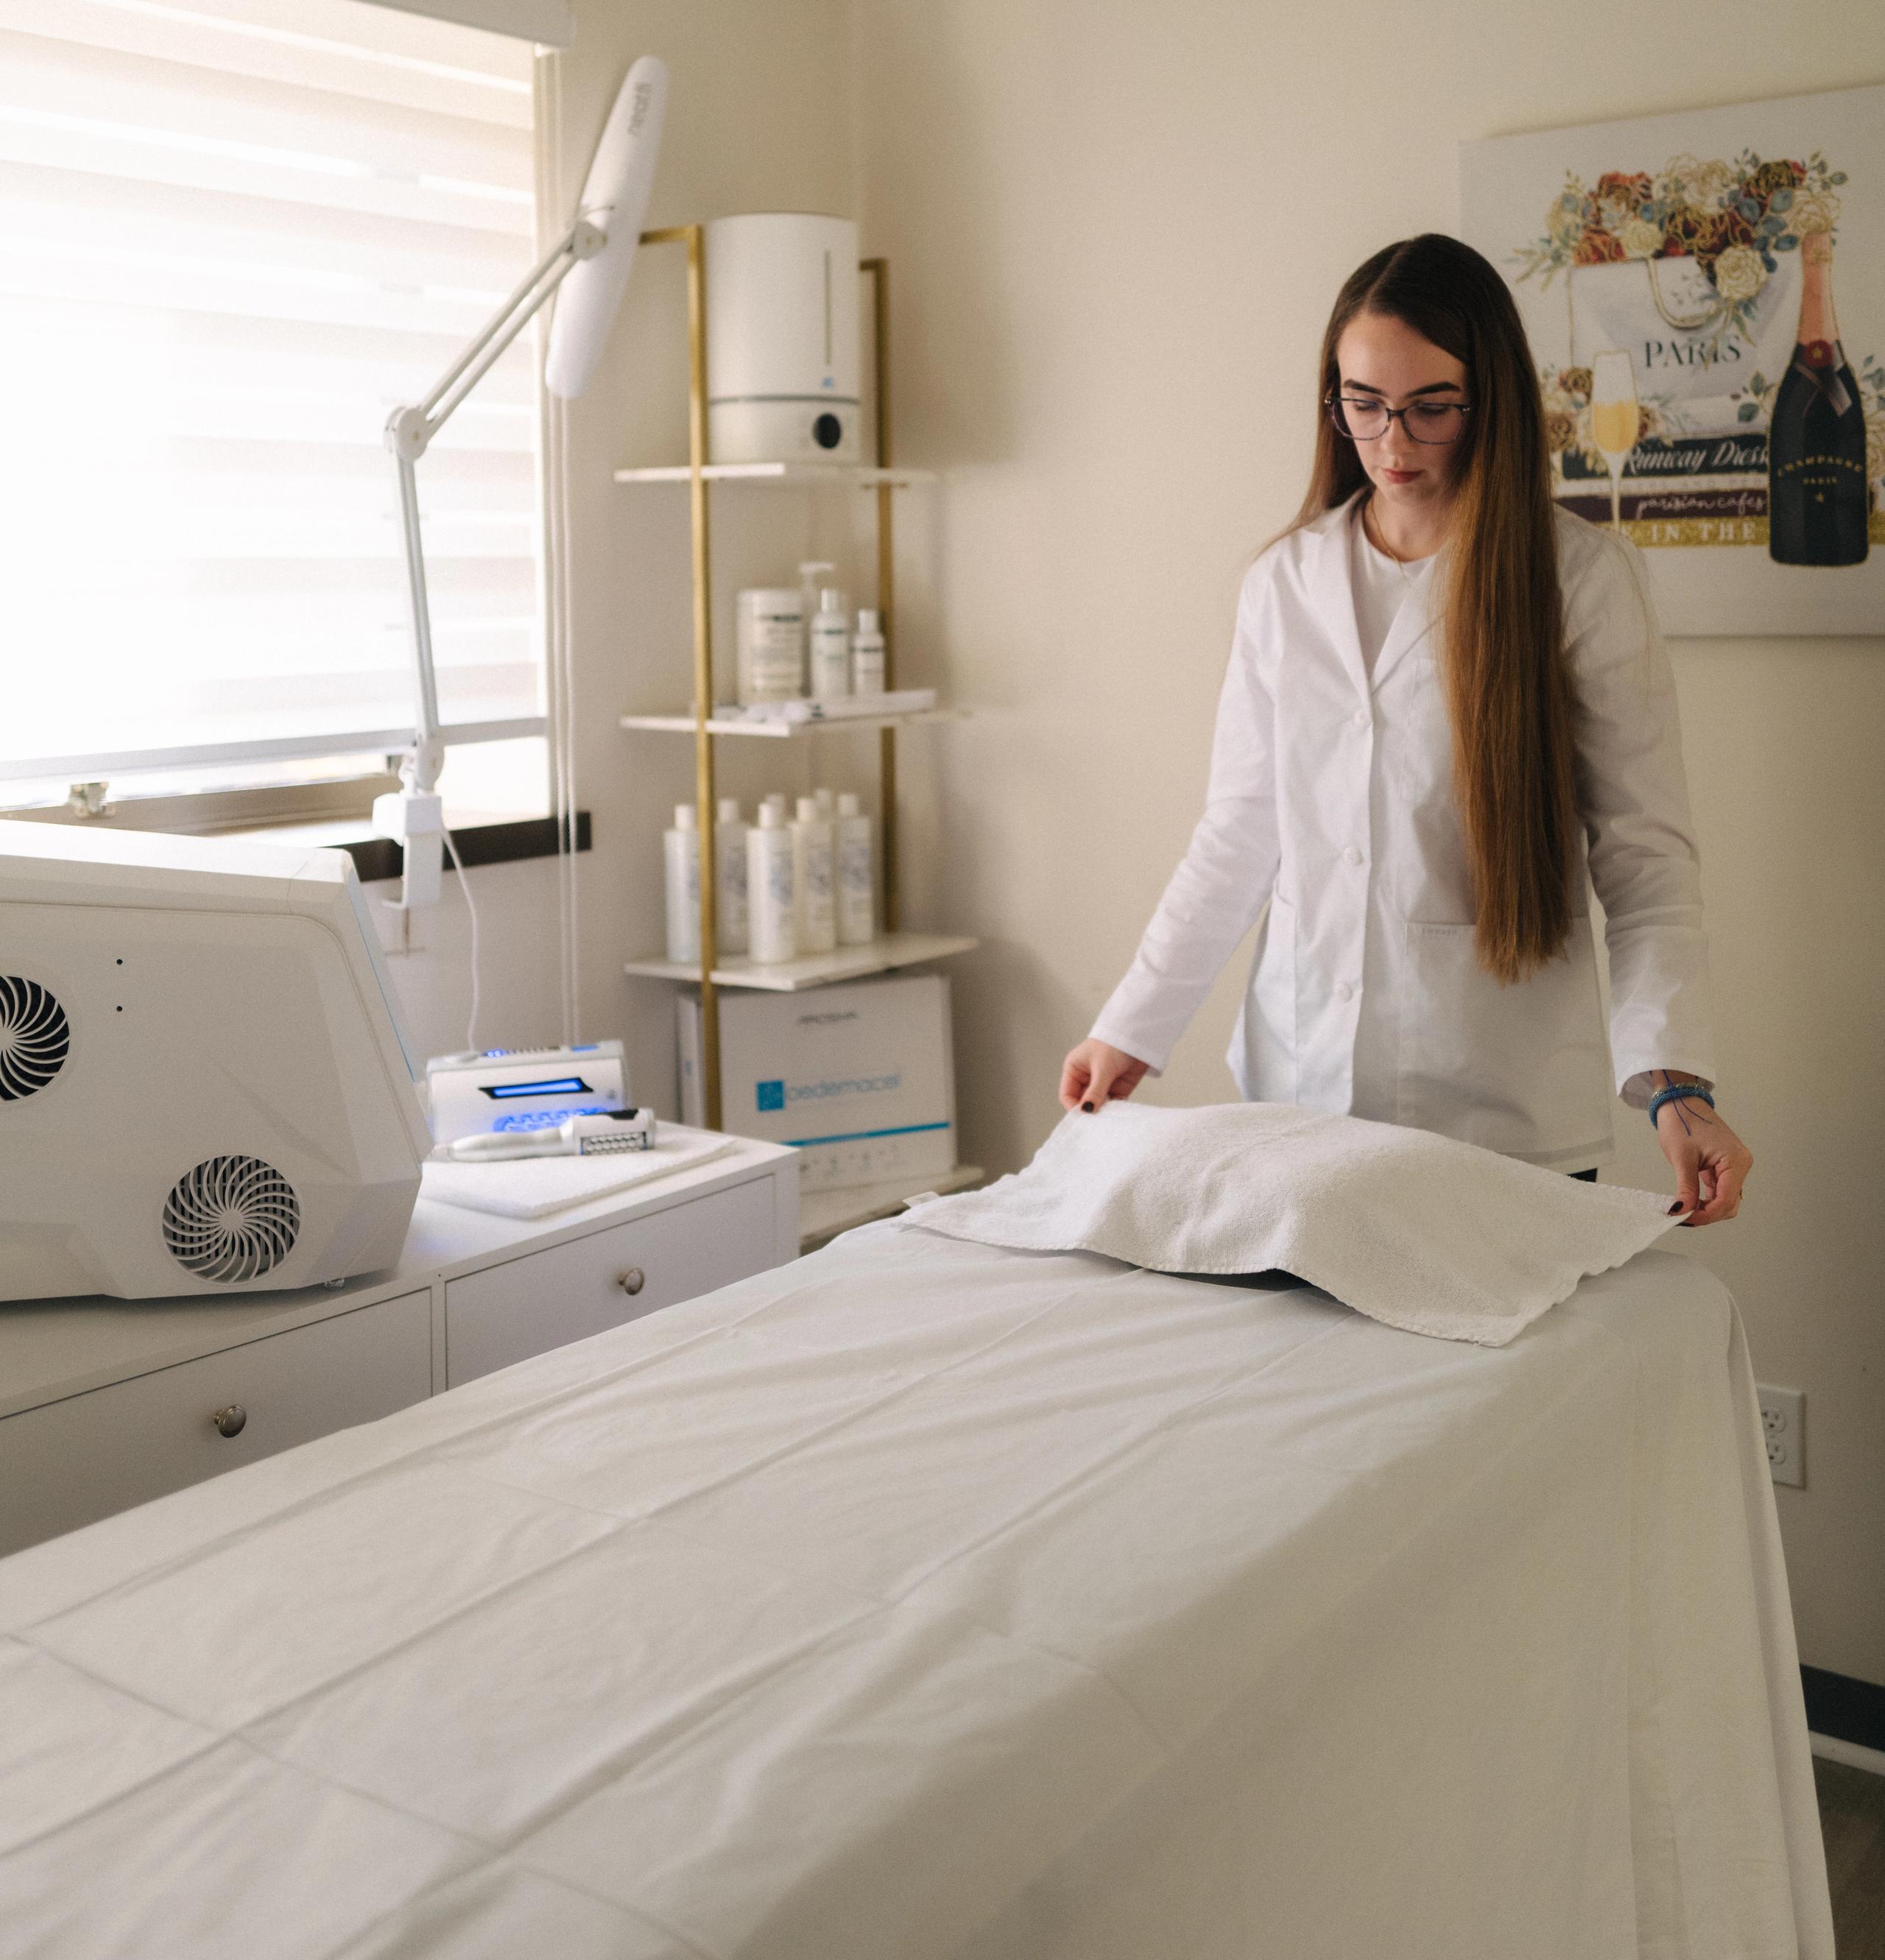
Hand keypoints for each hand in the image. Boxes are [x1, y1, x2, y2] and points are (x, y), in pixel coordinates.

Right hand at [1059, 1039, 1150, 1113]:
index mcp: (1075, 1069)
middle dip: (1089, 1111)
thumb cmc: (1114, 1044)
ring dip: (1103, 1111)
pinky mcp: (1118, 1088)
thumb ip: (1095, 1092)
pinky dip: (1116, 1109)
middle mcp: (1086, 1078)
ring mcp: (1102, 1084)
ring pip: (1098, 1105)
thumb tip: (1086, 1112)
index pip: (1067, 1094)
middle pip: (1082, 1102)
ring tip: (1109, 1115)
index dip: (1073, 1106)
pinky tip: (1119, 1110)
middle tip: (1097, 1120)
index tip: (1083, 1116)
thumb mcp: (1102, 1068)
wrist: (1140, 1036)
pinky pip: (1113, 1104)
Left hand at [1653, 1084, 1751, 1225]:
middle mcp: (1740, 1165)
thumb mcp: (1682, 1158)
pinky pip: (1719, 1189)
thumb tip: (1682, 1212)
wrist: (1679, 1102)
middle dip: (1708, 1214)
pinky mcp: (1724, 1166)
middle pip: (1729, 1203)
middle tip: (1682, 1217)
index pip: (1726, 1200)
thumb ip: (1686, 1188)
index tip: (1684, 1219)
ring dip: (1707, 1208)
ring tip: (1684, 1210)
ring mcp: (1734, 1166)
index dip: (1706, 1215)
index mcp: (1736, 1161)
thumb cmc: (1682, 1123)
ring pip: (1725, 1199)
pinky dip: (1706, 1198)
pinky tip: (1690, 1201)